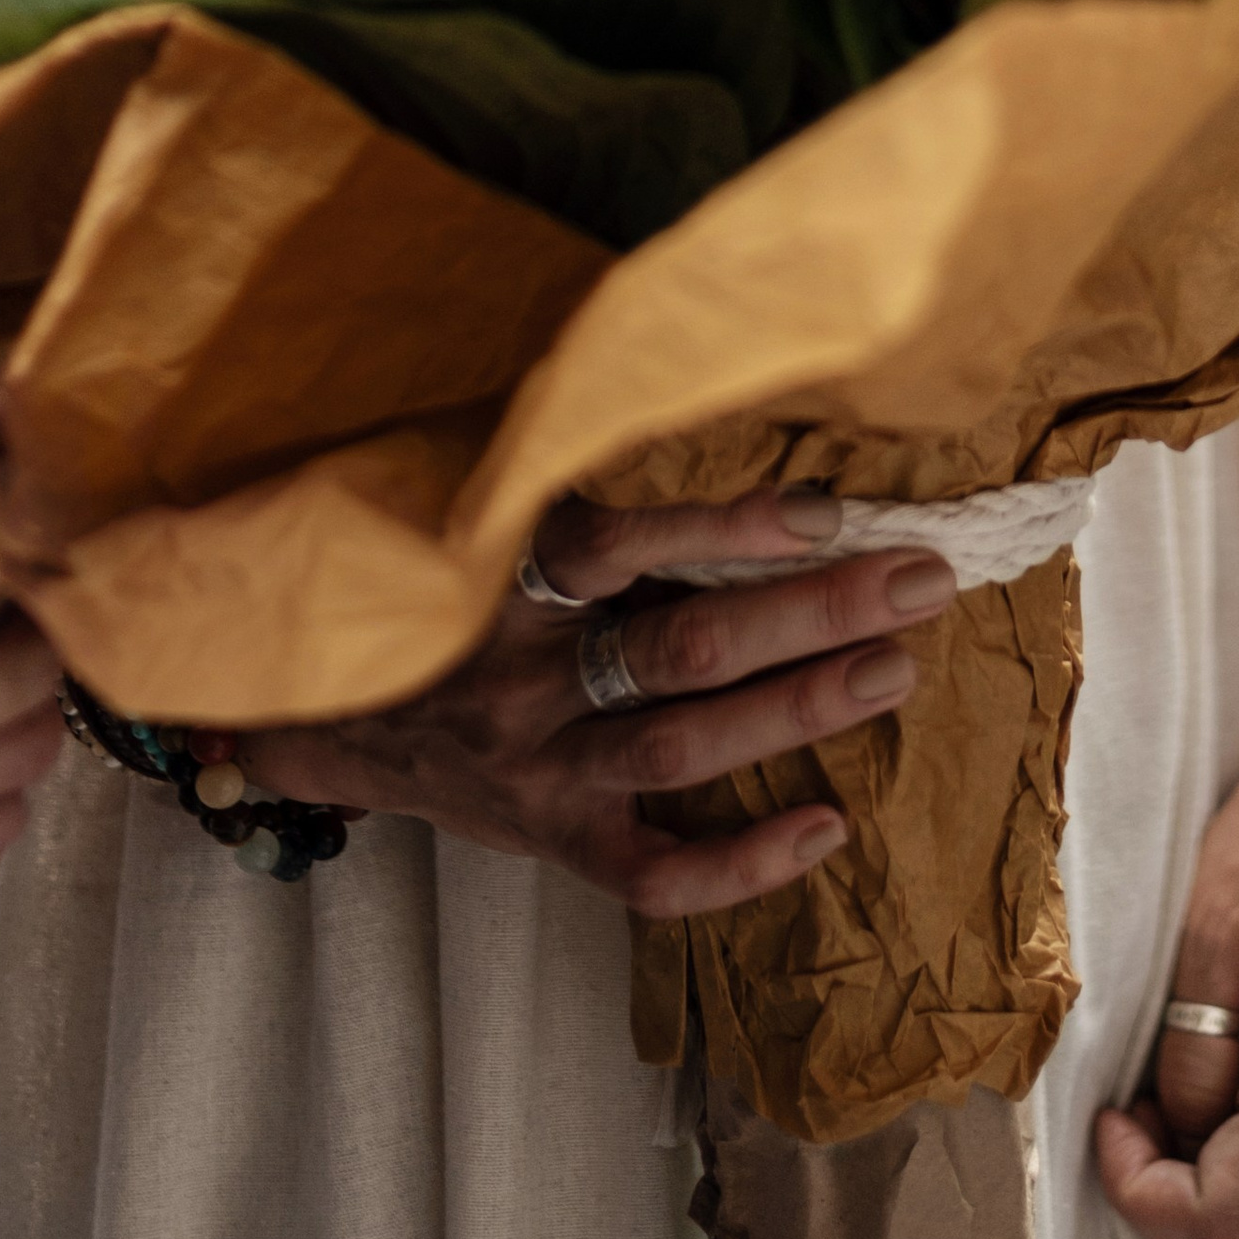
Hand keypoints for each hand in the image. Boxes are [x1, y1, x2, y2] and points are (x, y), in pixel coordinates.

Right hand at [248, 486, 954, 918]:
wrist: (323, 706)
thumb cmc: (428, 578)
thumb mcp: (471, 499)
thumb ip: (560, 457)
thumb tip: (679, 367)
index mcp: (502, 574)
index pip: (619, 544)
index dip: (726, 527)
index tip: (825, 507)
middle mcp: (521, 676)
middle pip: (682, 650)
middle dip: (811, 613)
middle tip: (916, 583)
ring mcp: (538, 767)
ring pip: (683, 747)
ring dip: (798, 707)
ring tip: (893, 668)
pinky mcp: (551, 837)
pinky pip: (651, 871)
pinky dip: (741, 861)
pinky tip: (827, 828)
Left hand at [1094, 633, 1238, 1238]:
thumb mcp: (1215, 915)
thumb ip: (1192, 1042)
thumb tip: (1176, 1124)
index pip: (1228, 1211)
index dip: (1146, 1191)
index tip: (1109, 1122)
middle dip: (1183, 1201)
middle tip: (1134, 1114)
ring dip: (1229, 1190)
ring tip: (1175, 1098)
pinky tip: (1229, 1090)